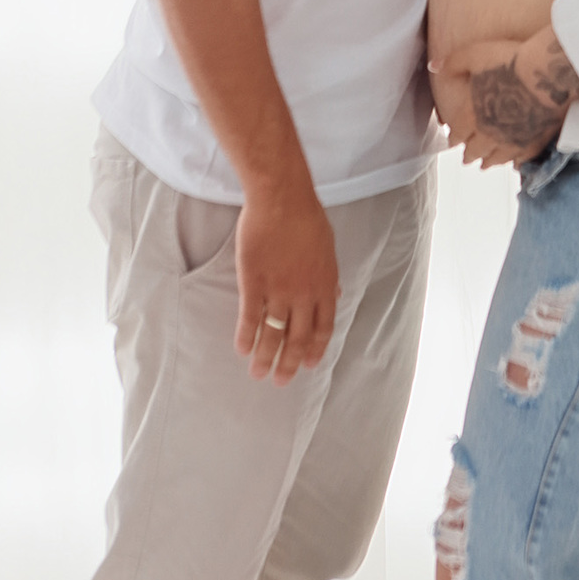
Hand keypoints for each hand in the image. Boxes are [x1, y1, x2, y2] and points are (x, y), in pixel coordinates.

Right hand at [234, 180, 339, 384]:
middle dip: (290, 363)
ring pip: (273, 333)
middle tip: (281, 381)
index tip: (310, 365)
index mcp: (325, 285)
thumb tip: (336, 296)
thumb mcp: (328, 248)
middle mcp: (304, 293)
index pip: (323, 327)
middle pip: (298, 337)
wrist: (283, 198)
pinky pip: (250, 317)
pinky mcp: (254, 282)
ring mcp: (278, 289)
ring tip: (258, 375)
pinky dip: (246, 336)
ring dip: (265, 357)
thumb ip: (329, 277)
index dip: (316, 348)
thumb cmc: (307, 217)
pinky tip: (242, 350)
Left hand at [429, 27, 578, 169]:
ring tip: (485, 165)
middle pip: (476, 150)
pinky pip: (523, 159)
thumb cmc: (510, 60)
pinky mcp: (536, 142)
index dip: (454, 137)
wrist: (547, 74)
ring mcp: (514, 141)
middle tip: (467, 158)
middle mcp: (490, 134)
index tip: (453, 141)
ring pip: (497, 158)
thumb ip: (452, 63)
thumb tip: (434, 66)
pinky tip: (516, 164)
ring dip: (489, 162)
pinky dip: (517, 163)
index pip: (458, 132)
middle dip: (469, 154)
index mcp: (472, 115)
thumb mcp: (474, 54)